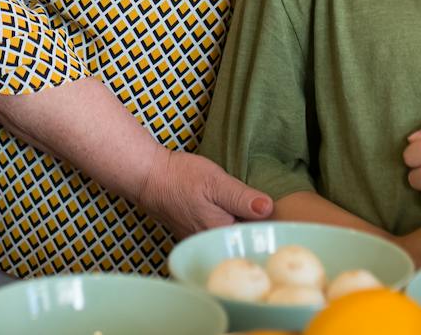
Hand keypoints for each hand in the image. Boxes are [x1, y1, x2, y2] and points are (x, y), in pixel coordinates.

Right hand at [134, 149, 272, 238]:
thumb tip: (268, 208)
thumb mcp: (216, 182)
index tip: (272, 206)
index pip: (256, 234)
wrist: (148, 177)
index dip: (267, 220)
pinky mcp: (194, 233)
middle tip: (258, 201)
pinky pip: (217, 230)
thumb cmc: (180, 178)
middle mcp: (210, 243)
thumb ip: (242, 197)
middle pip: (243, 237)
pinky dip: (224, 220)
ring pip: (230, 233)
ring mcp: (200, 240)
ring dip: (238, 221)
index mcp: (220, 234)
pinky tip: (224, 206)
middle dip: (253, 222)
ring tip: (241, 202)